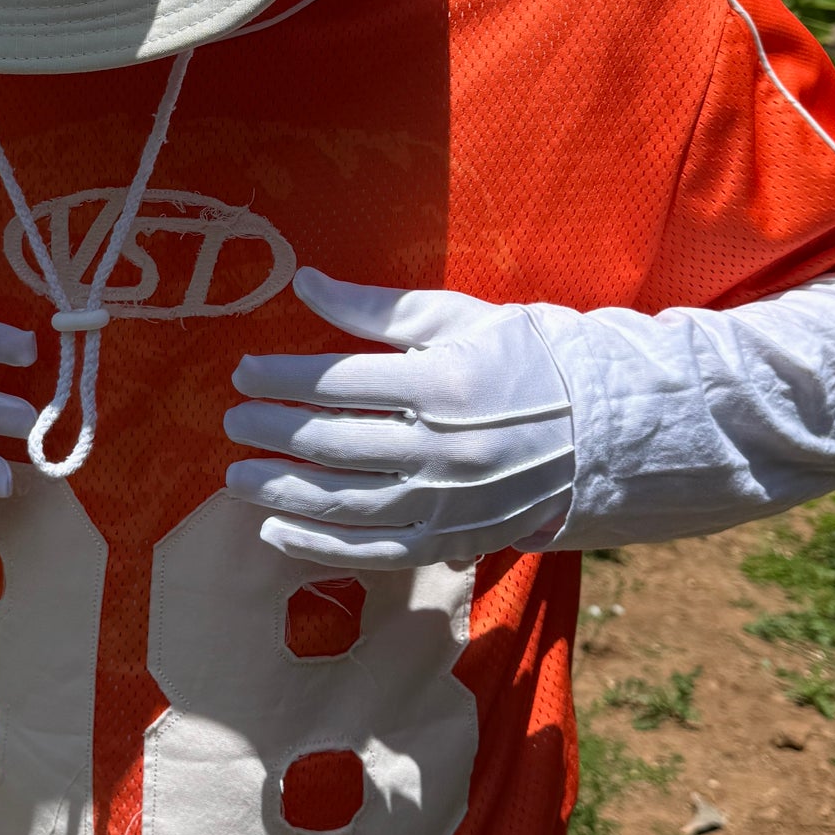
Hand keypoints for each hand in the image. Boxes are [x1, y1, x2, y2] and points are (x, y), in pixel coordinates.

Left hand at [224, 268, 574, 567]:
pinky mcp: (453, 539)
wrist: (603, 427)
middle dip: (270, 431)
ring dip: (280, 491)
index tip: (244, 372)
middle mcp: (442, 449)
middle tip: (232, 421)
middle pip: (332, 443)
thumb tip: (304, 282)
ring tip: (235, 476)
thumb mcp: (458, 317)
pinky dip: (318, 547)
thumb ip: (376, 307)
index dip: (282, 376)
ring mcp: (447, 502)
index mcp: (443, 383)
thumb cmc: (527, 358)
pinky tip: (275, 532)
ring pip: (343, 503)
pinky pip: (373, 552)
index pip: (339, 381)